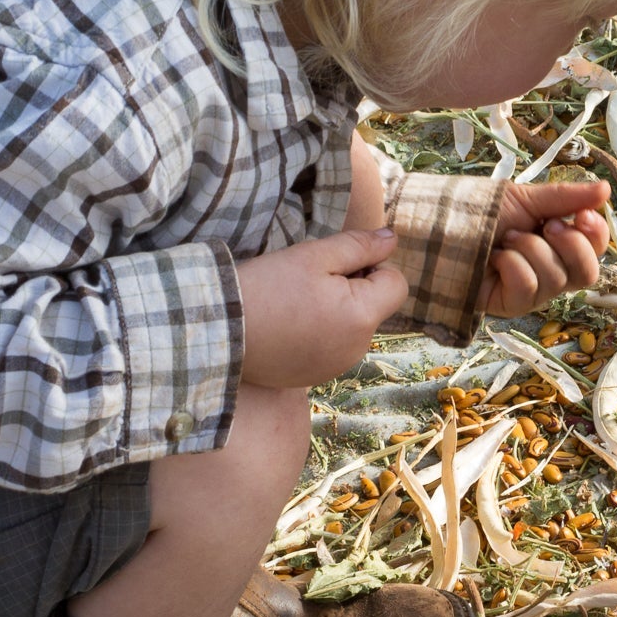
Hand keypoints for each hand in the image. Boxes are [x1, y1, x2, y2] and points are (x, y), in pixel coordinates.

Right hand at [235, 227, 407, 388]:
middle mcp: (358, 348)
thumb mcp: (313, 256)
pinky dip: (318, 333)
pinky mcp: (315, 376)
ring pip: (352, 326)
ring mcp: (337, 366)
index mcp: (363, 317)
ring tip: (294, 304)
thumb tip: (392, 239)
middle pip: (374, 306)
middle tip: (309, 281)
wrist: (219, 331)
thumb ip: (358, 246)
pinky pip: (332, 347)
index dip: (373, 265)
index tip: (337, 263)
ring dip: (335, 311)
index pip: (396, 283)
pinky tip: (287, 326)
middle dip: (352, 288)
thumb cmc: (266, 287)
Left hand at [483, 180, 611, 316]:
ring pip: (556, 278)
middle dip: (570, 245)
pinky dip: (512, 265)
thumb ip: (566, 197)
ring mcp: (532, 292)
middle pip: (587, 273)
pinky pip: (528, 287)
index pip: (596, 249)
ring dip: (531, 249)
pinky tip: (494, 258)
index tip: (582, 215)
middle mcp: (552, 271)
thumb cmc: (482, 212)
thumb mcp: (526, 199)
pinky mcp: (510, 305)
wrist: (440, 225)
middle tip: (546, 227)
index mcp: (560, 244)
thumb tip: (606, 189)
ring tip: (506, 238)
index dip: (596, 234)